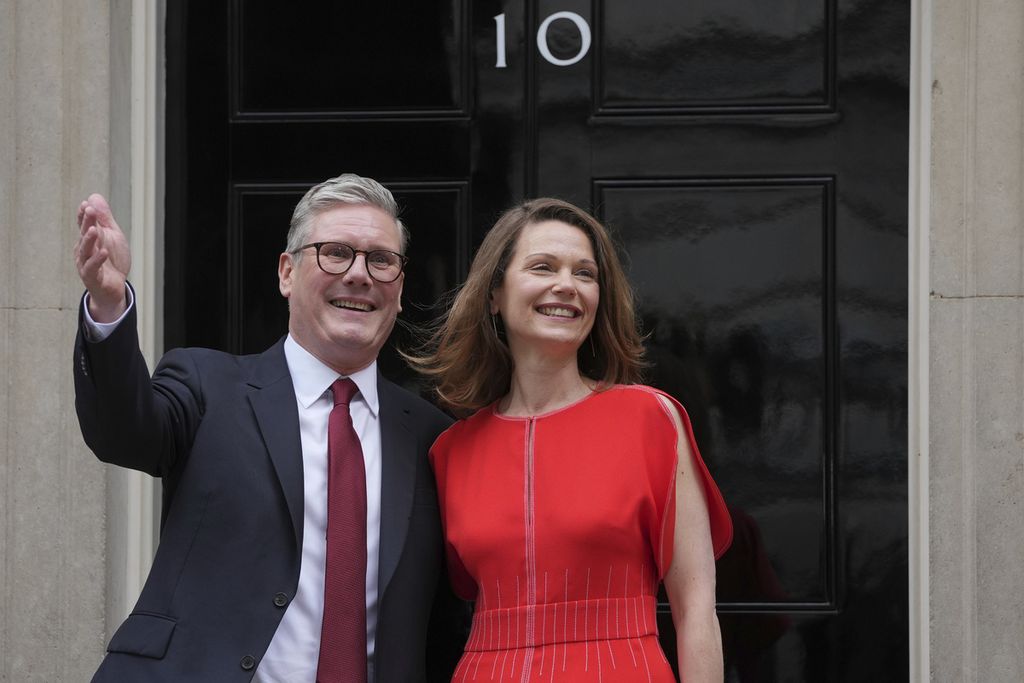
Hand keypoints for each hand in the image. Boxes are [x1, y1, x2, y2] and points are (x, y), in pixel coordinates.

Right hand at [74, 194, 130, 322]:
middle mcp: (84, 250)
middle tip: (89, 210)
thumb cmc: (111, 260)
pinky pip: (92, 268)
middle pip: (84, 234)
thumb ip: (104, 218)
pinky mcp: (92, 277)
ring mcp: (86, 264)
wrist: (114, 287)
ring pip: (86, 251)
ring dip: (89, 240)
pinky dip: (97, 260)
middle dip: (86, 222)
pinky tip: (103, 252)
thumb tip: (94, 196)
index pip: (84, 224)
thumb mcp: (112, 235)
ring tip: (94, 229)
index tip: (86, 204)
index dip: (84, 215)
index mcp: (89, 239)